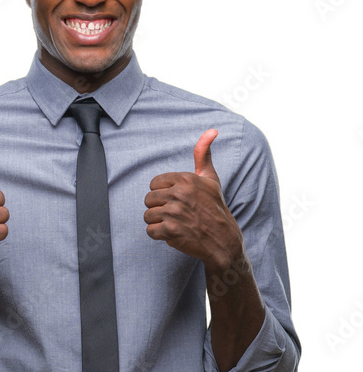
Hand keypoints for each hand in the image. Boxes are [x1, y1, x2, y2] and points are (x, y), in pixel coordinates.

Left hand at [143, 129, 241, 268]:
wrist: (223, 240)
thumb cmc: (215, 208)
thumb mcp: (211, 179)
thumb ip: (203, 155)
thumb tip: (211, 131)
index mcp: (186, 179)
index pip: (154, 183)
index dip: (162, 194)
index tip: (175, 201)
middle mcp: (179, 194)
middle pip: (149, 199)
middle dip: (159, 208)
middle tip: (176, 214)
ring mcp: (174, 213)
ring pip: (148, 215)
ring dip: (158, 222)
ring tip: (175, 224)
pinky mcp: (171, 231)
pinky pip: (150, 231)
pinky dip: (159, 235)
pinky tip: (174, 234)